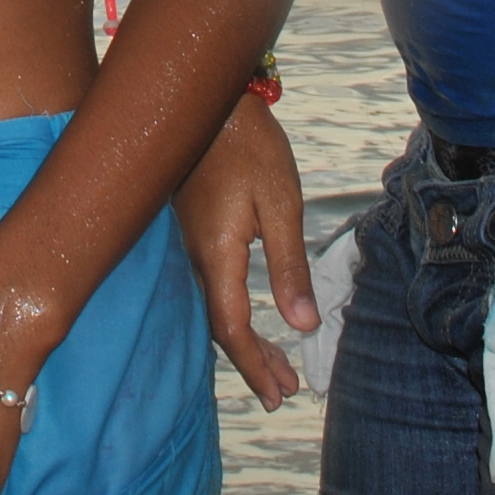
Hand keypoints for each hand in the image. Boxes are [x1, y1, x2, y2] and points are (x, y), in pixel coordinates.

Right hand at [174, 93, 316, 407]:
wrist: (209, 99)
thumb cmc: (249, 146)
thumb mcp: (281, 204)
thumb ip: (289, 266)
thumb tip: (302, 324)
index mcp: (218, 255)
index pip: (232, 329)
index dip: (254, 366)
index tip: (278, 395)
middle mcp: (198, 256)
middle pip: (222, 326)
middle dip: (254, 362)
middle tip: (283, 392)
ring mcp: (192, 243)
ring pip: (217, 308)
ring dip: (246, 341)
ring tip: (277, 365)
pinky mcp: (194, 230)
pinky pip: (213, 288)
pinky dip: (234, 314)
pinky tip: (250, 316)